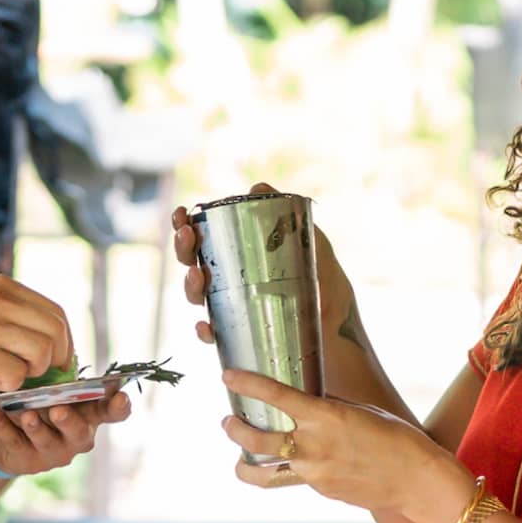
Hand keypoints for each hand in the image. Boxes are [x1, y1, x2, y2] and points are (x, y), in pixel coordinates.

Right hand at [0, 276, 73, 393]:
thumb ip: (7, 313)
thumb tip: (48, 341)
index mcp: (0, 287)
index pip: (54, 312)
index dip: (64, 341)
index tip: (58, 361)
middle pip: (55, 331)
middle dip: (56, 360)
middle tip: (40, 376)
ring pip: (41, 352)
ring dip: (32, 373)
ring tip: (9, 375)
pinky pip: (16, 373)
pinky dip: (11, 384)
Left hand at [0, 391, 132, 475]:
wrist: (9, 437)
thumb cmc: (40, 405)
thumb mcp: (54, 391)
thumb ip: (60, 380)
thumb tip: (50, 352)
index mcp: (89, 416)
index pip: (112, 414)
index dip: (119, 408)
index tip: (120, 396)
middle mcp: (76, 438)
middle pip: (78, 432)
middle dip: (68, 421)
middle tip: (58, 410)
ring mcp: (52, 453)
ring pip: (45, 441)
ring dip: (35, 427)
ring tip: (25, 414)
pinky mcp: (26, 461)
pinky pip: (13, 442)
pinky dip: (2, 427)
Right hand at [171, 182, 354, 344]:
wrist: (340, 320)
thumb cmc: (324, 277)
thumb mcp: (309, 239)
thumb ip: (285, 212)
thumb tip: (257, 186)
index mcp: (237, 255)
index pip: (203, 238)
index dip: (184, 226)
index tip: (181, 215)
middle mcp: (228, 281)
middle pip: (192, 264)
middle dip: (183, 249)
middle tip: (187, 236)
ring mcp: (232, 308)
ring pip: (198, 297)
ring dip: (190, 287)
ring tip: (197, 276)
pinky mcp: (241, 335)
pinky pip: (215, 336)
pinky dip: (206, 332)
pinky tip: (206, 326)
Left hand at [220, 368, 441, 509]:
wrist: (416, 480)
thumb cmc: (395, 438)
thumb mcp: (359, 411)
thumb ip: (326, 410)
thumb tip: (302, 406)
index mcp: (325, 416)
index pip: (275, 396)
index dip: (247, 383)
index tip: (228, 375)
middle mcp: (313, 446)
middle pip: (255, 440)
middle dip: (234, 429)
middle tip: (228, 421)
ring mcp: (314, 473)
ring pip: (263, 473)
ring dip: (244, 462)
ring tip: (239, 456)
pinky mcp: (320, 490)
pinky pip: (296, 478)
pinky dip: (293, 469)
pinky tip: (302, 462)